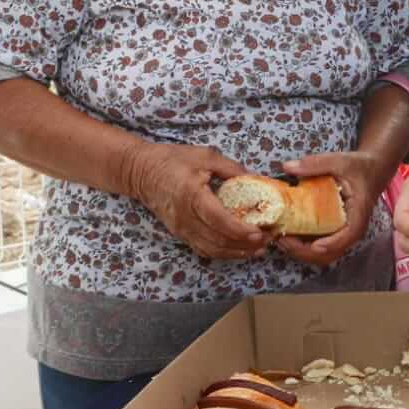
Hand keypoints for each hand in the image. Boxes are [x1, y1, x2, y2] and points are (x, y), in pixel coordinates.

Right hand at [130, 143, 269, 259]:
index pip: (218, 220)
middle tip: (268, 241)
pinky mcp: (179, 234)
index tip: (260, 232)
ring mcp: (181, 228)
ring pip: (211, 249)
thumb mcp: (204, 156)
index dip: (240, 230)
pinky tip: (239, 250)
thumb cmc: (173, 160)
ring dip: (236, 252)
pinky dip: (223, 253)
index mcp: (192, 195)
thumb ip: (230, 169)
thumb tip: (256, 179)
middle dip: (245, 244)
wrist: (141, 172)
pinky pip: (203, 249)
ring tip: (258, 249)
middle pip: (218, 240)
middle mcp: (185, 217)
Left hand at [274, 150, 392, 268]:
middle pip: (331, 253)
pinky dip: (301, 247)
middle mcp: (351, 229)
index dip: (332, 244)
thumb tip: (288, 167)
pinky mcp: (332, 233)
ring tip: (279, 238)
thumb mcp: (339, 161)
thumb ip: (314, 164)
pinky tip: (285, 234)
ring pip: (322, 255)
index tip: (314, 245)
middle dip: (305, 251)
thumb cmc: (358, 167)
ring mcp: (341, 234)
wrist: (370, 171)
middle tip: (282, 239)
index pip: (349, 235)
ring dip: (300, 252)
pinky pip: (318, 247)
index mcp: (358, 214)